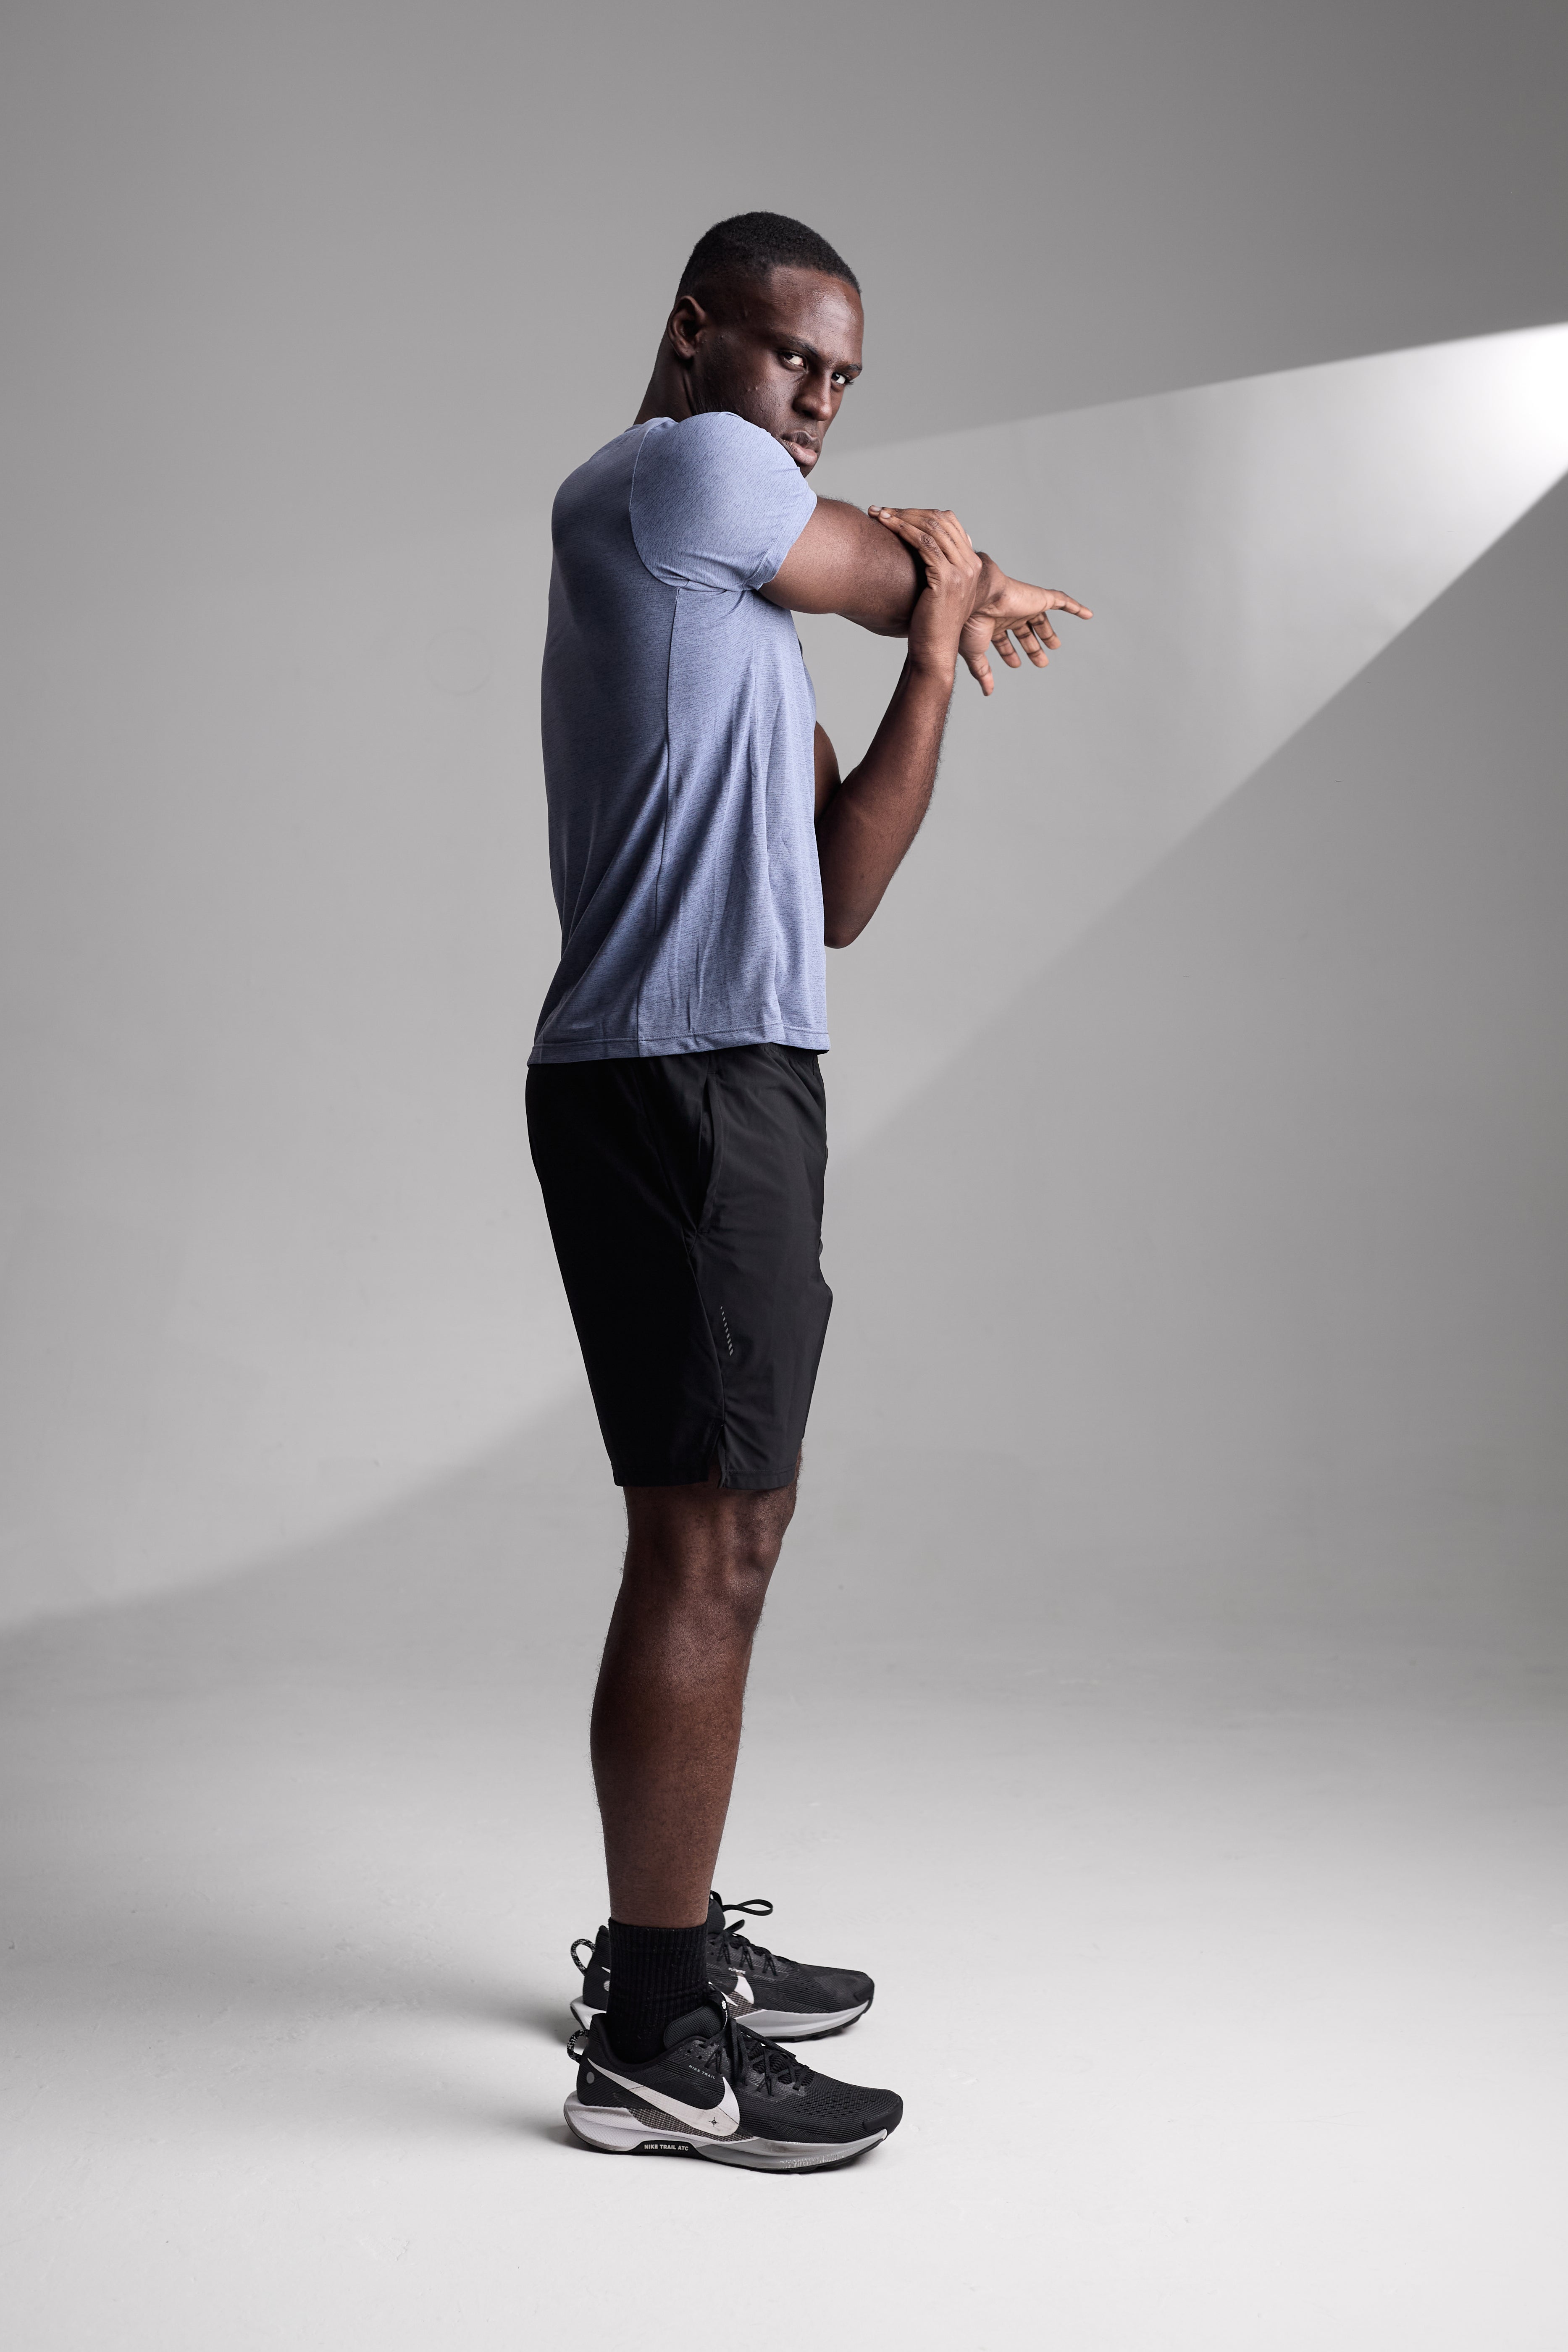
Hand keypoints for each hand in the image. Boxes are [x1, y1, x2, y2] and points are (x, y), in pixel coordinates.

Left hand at [867, 506, 982, 682]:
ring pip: (932, 527)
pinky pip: (925, 543)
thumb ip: (937, 567)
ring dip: (901, 517)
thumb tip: (919, 547)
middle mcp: (971, 564)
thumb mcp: (937, 591)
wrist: (933, 652)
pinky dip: (903, 530)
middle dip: (907, 512)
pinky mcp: (947, 579)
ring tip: (878, 514)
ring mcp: (962, 571)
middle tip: (880, 511)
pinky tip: (886, 526)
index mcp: (972, 564)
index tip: (893, 513)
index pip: (949, 522)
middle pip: (940, 520)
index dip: (919, 512)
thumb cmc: (928, 624)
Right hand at [961, 566, 1091, 694]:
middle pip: (1025, 632)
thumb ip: (983, 672)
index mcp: (992, 624)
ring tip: (1057, 646)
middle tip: (1042, 662)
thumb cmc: (969, 622)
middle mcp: (1009, 613)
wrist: (977, 596)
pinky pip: (1062, 600)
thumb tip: (988, 692)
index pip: (1004, 640)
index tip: (1016, 664)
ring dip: (1048, 633)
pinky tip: (1088, 615)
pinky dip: (1075, 607)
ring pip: (1041, 620)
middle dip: (1032, 647)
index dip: (1010, 654)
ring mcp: (1025, 605)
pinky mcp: (1039, 598)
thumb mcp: (975, 652)